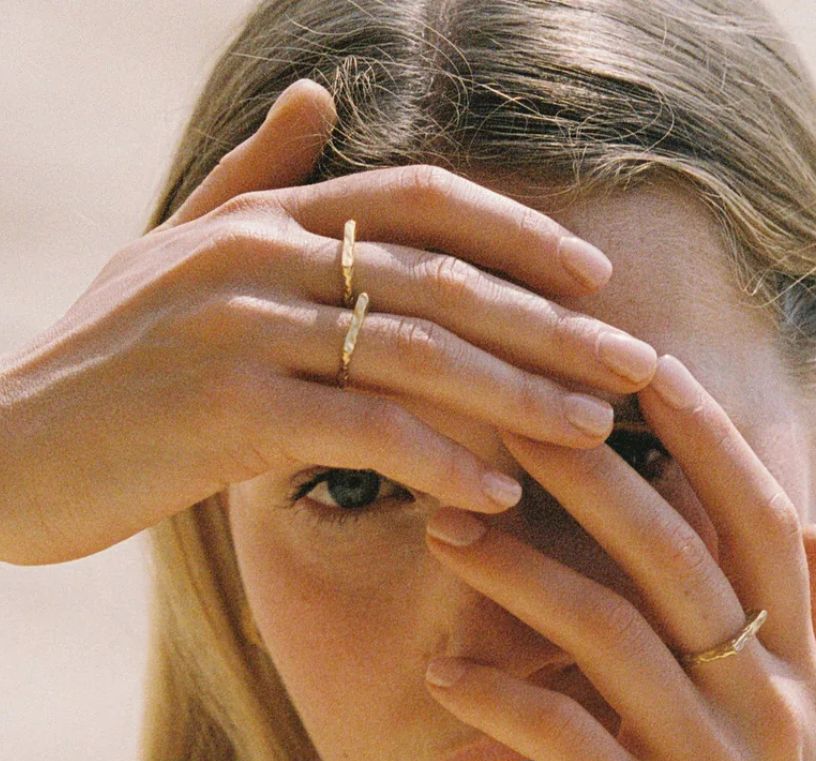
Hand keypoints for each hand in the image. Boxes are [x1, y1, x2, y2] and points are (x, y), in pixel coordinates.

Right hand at [0, 81, 657, 565]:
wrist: (2, 449)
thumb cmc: (101, 366)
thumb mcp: (170, 250)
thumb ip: (252, 176)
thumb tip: (316, 97)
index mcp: (264, 217)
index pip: (420, 199)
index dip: (518, 231)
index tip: (594, 278)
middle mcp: (262, 253)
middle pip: (445, 276)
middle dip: (554, 324)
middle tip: (639, 365)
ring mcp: (244, 324)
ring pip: (418, 347)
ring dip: (521, 395)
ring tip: (598, 436)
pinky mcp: (226, 405)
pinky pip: (363, 428)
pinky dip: (440, 459)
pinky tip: (499, 495)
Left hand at [421, 358, 815, 760]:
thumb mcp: (815, 759)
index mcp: (802, 679)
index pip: (759, 521)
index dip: (702, 434)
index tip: (634, 361)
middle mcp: (770, 709)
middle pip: (678, 550)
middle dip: (593, 464)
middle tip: (506, 401)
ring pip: (612, 631)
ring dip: (521, 569)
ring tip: (444, 526)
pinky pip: (563, 741)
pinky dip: (500, 700)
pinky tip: (443, 678)